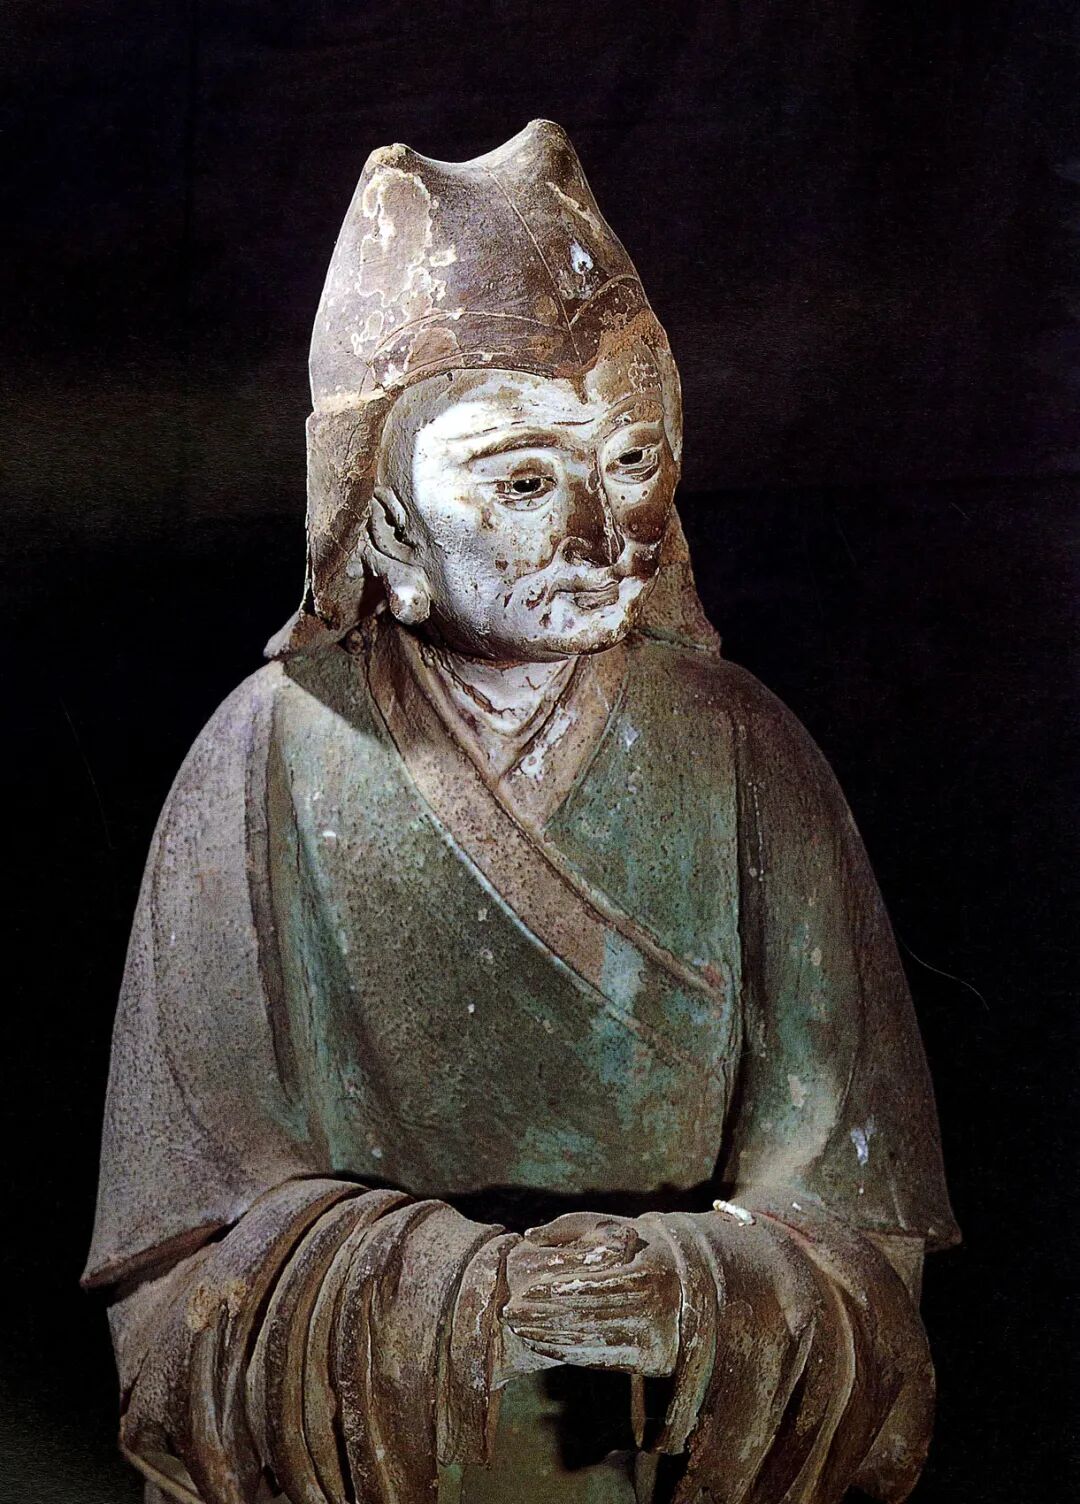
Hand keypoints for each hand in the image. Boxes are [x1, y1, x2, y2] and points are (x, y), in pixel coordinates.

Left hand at [502, 1212, 680, 1377]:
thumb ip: (570, 1227)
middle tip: (510, 1314)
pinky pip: (601, 1359)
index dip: (558, 1291)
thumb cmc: (637, 1247)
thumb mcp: (610, 1227)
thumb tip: (530, 1236)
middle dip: (544, 1316)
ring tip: (519, 1329)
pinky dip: (567, 1352)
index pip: (596, 1286)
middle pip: (589, 1317)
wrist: (690, 1281)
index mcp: (647, 1272)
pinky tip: (542, 1343)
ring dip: (549, 1336)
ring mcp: (654, 1338)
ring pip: (591, 1341)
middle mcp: (655, 1309)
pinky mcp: (650, 1360)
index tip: (526, 1291)